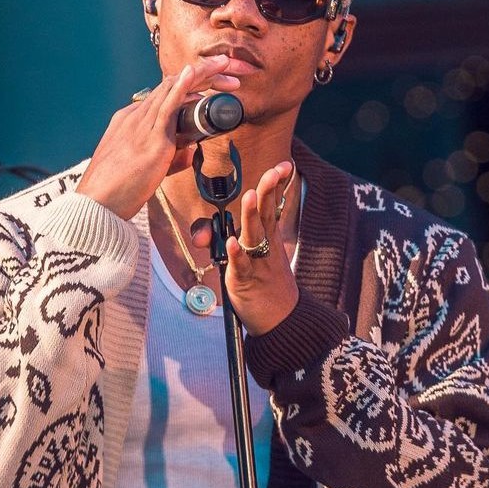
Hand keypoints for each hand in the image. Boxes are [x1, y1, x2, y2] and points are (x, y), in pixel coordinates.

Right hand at [77, 55, 238, 219]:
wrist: (98, 205)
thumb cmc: (118, 191)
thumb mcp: (147, 168)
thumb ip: (171, 157)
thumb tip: (192, 150)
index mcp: (130, 121)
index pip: (163, 93)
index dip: (189, 83)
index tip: (210, 83)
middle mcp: (135, 117)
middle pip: (171, 84)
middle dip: (203, 73)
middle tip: (228, 66)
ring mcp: (142, 126)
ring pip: (173, 88)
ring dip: (203, 73)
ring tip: (226, 65)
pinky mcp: (151, 140)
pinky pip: (167, 107)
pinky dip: (182, 87)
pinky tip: (194, 73)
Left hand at [222, 161, 299, 334]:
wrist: (283, 321)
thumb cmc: (267, 287)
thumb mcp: (253, 260)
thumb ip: (231, 242)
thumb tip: (204, 233)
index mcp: (269, 239)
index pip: (272, 206)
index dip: (277, 186)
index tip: (284, 165)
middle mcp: (265, 247)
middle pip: (266, 214)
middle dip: (269, 191)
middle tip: (274, 171)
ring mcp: (256, 263)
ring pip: (254, 235)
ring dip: (251, 215)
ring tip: (250, 195)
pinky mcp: (245, 281)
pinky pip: (241, 266)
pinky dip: (236, 254)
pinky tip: (232, 242)